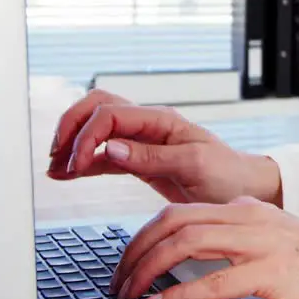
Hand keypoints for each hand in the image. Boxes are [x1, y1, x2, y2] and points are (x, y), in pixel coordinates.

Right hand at [48, 89, 282, 205]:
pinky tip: (67, 174)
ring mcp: (141, 142)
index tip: (78, 162)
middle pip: (96, 108)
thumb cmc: (227, 174)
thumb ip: (152, 156)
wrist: (243, 189)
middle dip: (72, 127)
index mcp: (161, 121)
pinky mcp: (139, 161)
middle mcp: (148, 126)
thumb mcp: (193, 165)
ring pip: (96, 128)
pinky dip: (83, 162)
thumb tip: (112, 148)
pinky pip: (103, 155)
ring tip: (55, 168)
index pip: (110, 114)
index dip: (88, 135)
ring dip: (73, 144)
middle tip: (58, 157)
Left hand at [110, 198, 298, 298]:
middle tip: (116, 280)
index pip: (179, 212)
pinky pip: (214, 281)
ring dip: (146, 268)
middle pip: (173, 221)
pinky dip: (178, 296)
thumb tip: (185, 266)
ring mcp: (264, 241)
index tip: (124, 264)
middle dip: (134, 250)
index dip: (142, 237)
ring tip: (128, 293)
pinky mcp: (276, 271)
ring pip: (185, 242)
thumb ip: (232, 249)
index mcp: (249, 210)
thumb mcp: (271, 249)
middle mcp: (252, 217)